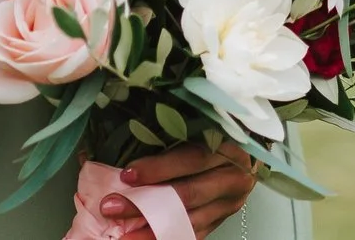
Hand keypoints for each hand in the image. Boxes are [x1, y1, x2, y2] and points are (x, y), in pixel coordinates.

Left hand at [104, 140, 257, 237]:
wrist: (243, 151)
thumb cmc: (213, 131)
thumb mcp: (198, 125)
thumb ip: (170, 133)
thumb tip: (125, 141)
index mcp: (228, 146)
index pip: (191, 159)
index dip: (159, 168)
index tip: (126, 175)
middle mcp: (233, 177)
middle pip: (188, 194)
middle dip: (146, 203)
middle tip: (111, 206)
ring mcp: (230, 203)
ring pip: (189, 220)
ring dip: (152, 229)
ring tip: (122, 236)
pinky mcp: (222, 219)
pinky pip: (194, 233)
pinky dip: (167, 237)